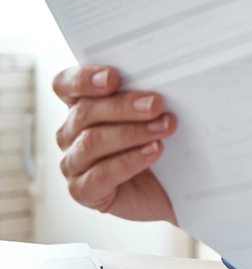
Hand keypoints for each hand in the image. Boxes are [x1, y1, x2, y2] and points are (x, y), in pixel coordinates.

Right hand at [53, 65, 177, 224]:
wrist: (169, 188)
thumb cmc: (158, 144)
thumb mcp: (152, 116)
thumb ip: (145, 97)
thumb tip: (160, 83)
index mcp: (81, 106)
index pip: (65, 85)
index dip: (83, 79)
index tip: (112, 77)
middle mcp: (70, 134)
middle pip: (85, 112)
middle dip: (123, 106)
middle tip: (156, 104)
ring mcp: (73, 164)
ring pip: (92, 142)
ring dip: (132, 133)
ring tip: (164, 128)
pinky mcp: (83, 191)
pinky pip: (100, 175)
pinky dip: (130, 161)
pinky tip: (154, 151)